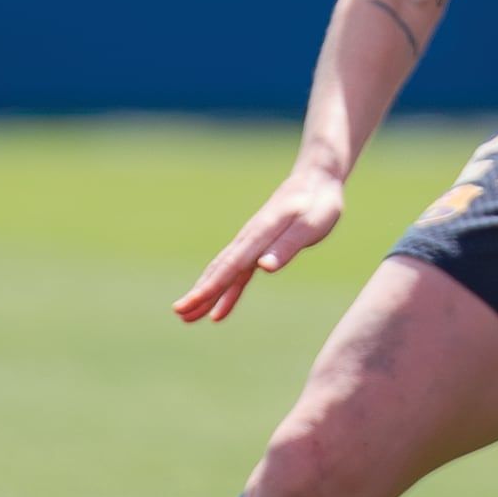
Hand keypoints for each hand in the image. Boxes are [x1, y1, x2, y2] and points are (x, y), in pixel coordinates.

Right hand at [174, 160, 346, 321]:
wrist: (316, 180)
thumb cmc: (318, 204)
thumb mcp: (309, 226)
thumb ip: (286, 246)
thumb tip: (264, 268)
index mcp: (260, 235)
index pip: (230, 266)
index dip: (210, 287)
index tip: (188, 304)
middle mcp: (249, 239)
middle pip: (220, 270)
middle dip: (199, 293)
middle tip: (179, 314)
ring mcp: (251, 243)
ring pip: (223, 272)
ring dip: (207, 294)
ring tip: (188, 316)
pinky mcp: (257, 247)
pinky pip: (237, 273)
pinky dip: (226, 291)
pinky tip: (219, 311)